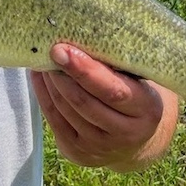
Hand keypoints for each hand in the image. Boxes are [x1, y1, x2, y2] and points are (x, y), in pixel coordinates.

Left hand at [31, 43, 178, 171]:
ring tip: (42, 57)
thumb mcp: (138, 80)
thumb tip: (82, 33)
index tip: (63, 49)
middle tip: (49, 48)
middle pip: (84, 101)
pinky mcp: (77, 152)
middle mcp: (125, 133)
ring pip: (66, 109)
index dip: (85, 71)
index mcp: (146, 110)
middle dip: (62, 73)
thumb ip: (118, 63)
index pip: (112, 90)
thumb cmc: (134, 93)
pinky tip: (39, 75)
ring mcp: (99, 147)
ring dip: (50, 82)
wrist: (135, 139)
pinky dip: (43, 94)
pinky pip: (54, 119)